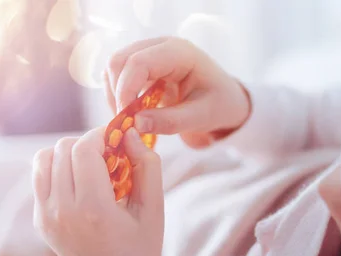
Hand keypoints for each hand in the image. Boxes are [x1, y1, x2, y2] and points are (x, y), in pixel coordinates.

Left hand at [32, 128, 163, 255]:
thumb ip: (148, 165)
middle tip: (109, 155)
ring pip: (43, 159)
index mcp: (94, 210)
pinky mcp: (40, 222)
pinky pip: (39, 178)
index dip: (101, 135)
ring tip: (92, 167)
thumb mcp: (155, 207)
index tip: (118, 138)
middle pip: (61, 150)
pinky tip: (81, 183)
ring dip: (68, 154)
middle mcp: (63, 212)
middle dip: (87, 144)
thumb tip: (129, 133)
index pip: (83, 150)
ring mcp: (46, 218)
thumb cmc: (143, 246)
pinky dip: (57, 170)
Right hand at [104, 36, 250, 148]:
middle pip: (119, 61)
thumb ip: (171, 121)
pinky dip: (117, 94)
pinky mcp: (143, 65)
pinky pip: (118, 75)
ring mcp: (150, 52)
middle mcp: (161, 46)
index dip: (126, 91)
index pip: (139, 63)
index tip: (127, 120)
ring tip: (130, 121)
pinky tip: (131, 113)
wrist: (226, 101)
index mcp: (180, 52)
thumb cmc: (220, 105)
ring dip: (115, 94)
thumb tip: (135, 123)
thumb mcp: (202, 117)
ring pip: (114, 67)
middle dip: (117, 93)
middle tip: (126, 124)